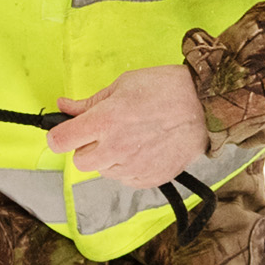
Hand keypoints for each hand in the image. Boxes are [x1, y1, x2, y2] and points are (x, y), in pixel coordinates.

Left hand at [47, 64, 209, 188]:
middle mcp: (115, 148)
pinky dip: (128, 168)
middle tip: (105, 131)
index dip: (59, 135)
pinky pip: (125, 179)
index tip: (65, 131)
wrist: (206, 106)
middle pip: (80, 161)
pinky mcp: (149, 179)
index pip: (60, 141)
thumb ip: (89, 102)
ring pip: (103, 170)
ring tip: (131, 137)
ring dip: (109, 158)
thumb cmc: (166, 89)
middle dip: (86, 147)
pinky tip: (144, 149)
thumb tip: (63, 107)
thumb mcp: (122, 85)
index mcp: (104, 121)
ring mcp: (132, 167)